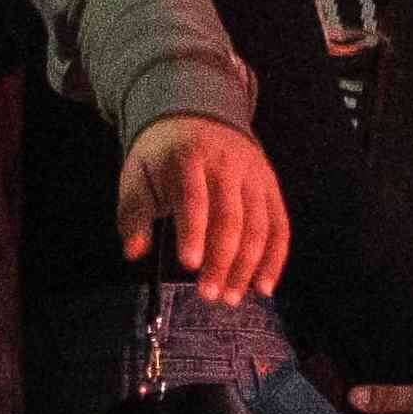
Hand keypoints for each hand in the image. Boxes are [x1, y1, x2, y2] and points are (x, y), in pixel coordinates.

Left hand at [118, 113, 288, 292]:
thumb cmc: (163, 156)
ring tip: (231, 297)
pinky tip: (263, 287)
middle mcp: (227, 166)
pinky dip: (274, 259)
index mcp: (189, 158)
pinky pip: (279, 227)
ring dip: (247, 266)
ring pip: (258, 226)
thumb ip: (133, 214)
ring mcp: (254, 177)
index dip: (193, 231)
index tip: (189, 264)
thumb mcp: (138, 175)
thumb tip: (134, 252)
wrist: (200, 116)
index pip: (194, 198)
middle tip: (208, 295)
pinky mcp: (271, 188)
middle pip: (230, 218)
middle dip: (221, 260)